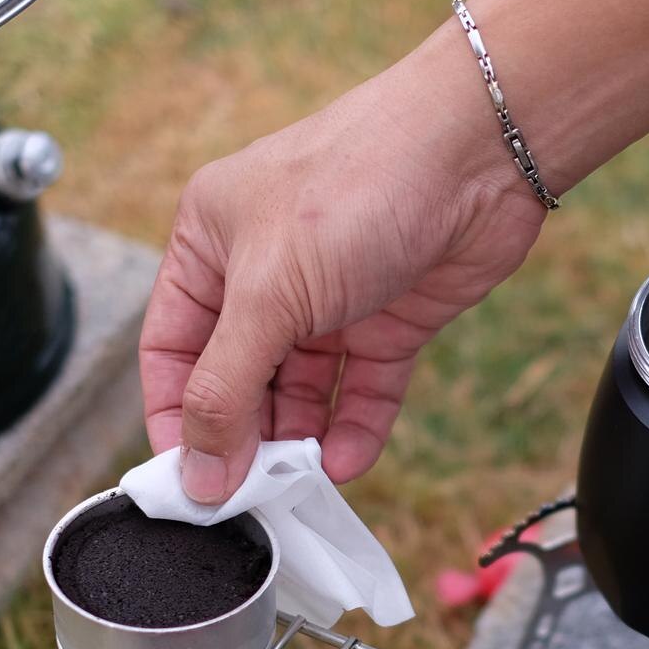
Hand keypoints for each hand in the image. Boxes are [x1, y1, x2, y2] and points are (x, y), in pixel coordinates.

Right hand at [140, 37, 546, 503]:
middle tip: (247, 496)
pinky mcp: (390, 319)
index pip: (170, 349)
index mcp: (209, 244)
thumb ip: (226, 390)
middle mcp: (264, 272)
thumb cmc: (359, 182)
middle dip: (241, 437)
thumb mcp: (268, 293)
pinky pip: (362, 390)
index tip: (186, 481)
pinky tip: (345, 462)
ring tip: (297, 487)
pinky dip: (354, 428)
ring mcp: (330, 297)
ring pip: (300, 391)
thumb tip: (197, 472)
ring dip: (297, 440)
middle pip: (236, 378)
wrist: (478, 152)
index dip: (174, 417)